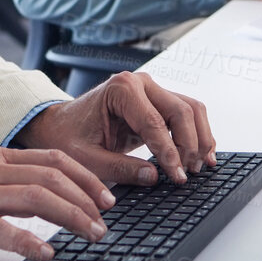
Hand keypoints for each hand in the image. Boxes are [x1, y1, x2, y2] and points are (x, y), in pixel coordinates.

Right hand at [0, 147, 113, 260]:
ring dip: (70, 217)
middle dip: (85, 199)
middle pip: (49, 176)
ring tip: (89, 235)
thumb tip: (55, 200)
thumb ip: (11, 185)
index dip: (85, 177)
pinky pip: (1, 229)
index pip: (51, 158)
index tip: (105, 197)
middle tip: (104, 222)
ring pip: (34, 198)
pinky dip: (28, 241)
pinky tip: (46, 253)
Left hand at [24, 70, 217, 186]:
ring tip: (199, 168)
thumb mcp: (87, 158)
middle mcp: (140, 83)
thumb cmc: (68, 136)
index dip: (170, 152)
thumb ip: (119, 168)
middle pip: (181, 111)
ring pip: (190, 110)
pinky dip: (198, 134)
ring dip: (199, 139)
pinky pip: (186, 115)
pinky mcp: (157, 103)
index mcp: (120, 88)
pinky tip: (202, 156)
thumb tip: (154, 177)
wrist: (60, 125)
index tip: (177, 176)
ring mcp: (151, 90)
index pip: (154, 122)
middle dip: (188, 145)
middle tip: (188, 174)